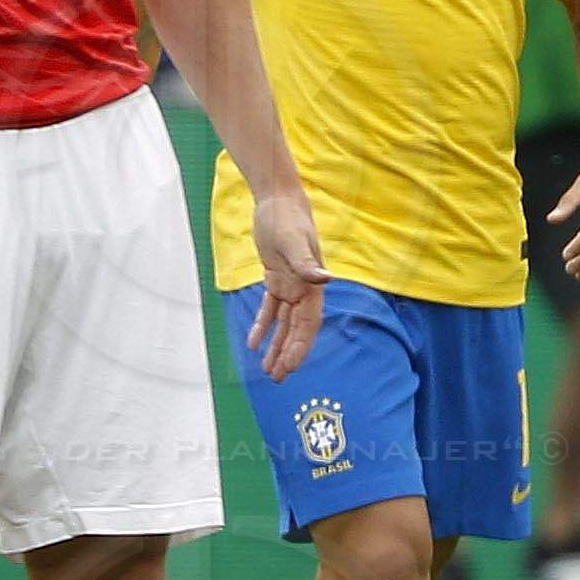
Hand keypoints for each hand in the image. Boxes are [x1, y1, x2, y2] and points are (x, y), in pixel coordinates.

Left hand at [248, 190, 328, 373]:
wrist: (278, 201)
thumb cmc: (288, 219)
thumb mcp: (294, 242)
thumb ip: (307, 264)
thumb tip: (326, 280)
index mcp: (312, 285)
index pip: (308, 324)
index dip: (300, 347)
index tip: (291, 367)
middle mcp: (304, 290)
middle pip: (296, 330)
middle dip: (288, 354)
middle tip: (277, 378)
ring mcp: (290, 286)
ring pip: (283, 324)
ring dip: (277, 346)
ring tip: (268, 370)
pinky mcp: (276, 279)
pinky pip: (269, 309)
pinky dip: (262, 326)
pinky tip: (253, 344)